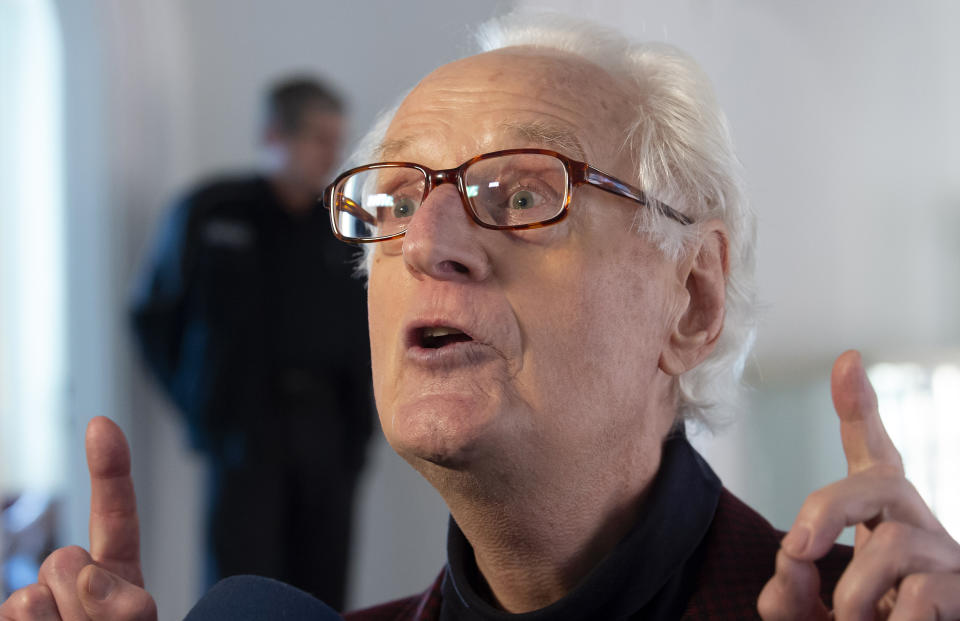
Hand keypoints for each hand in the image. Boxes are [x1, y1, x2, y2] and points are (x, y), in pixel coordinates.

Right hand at [0, 417, 156, 619]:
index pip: (116, 517)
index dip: (110, 470)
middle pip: (67, 561)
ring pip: (32, 595)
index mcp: (117, 582)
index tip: (101, 423)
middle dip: (84, 600)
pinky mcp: (7, 618)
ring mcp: (29, 611)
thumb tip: (83, 573)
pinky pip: (16, 615)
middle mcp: (69, 590)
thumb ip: (124, 604)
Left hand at [758, 351, 959, 620]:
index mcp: (878, 525)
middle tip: (796, 550)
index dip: (861, 409)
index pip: (874, 457)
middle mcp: (918, 529)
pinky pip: (923, 595)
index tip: (848, 360)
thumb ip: (788, 590)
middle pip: (883, 481)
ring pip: (897, 543)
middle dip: (829, 507)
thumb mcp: (806, 616)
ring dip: (855, 589)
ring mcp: (948, 560)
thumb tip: (794, 555)